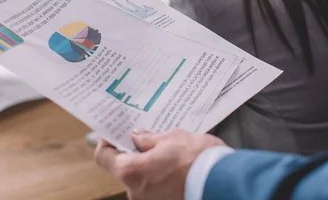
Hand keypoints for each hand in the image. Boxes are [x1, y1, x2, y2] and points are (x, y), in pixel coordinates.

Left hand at [94, 129, 224, 199]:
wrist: (224, 183)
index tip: (117, 134)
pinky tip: (177, 169)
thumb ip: (148, 139)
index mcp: (131, 171)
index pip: (103, 157)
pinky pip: (155, 190)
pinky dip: (161, 180)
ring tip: (170, 155)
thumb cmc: (197, 158)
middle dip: (135, 155)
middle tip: (150, 140)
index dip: (108, 143)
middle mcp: (135, 193)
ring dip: (150, 168)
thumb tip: (137, 137)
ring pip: (141, 181)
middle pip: (124, 170)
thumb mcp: (171, 138)